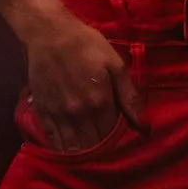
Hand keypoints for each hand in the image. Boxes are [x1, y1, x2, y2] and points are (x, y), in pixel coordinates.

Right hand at [22, 7, 145, 150]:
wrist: (49, 34)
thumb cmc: (86, 45)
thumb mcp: (115, 64)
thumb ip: (129, 96)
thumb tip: (144, 125)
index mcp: (100, 102)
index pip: (111, 135)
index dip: (116, 142)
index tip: (118, 142)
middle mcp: (79, 113)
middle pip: (92, 144)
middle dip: (100, 150)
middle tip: (104, 150)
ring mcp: (59, 114)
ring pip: (72, 146)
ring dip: (82, 154)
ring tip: (88, 154)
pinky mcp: (43, 111)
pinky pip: (53, 139)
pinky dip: (61, 149)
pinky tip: (68, 151)